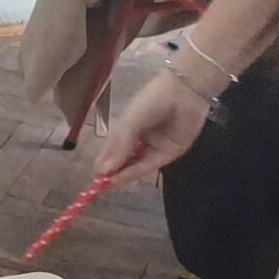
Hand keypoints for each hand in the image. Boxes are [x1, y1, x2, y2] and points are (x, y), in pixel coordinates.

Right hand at [93, 66, 211, 187]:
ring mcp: (154, 147)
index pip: (112, 149)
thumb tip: (104, 170)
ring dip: (121, 175)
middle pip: (123, 159)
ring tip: (107, 186)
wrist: (184, 92)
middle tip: (98, 187)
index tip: (94, 176)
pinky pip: (149, 165)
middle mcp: (139, 139)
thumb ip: (119, 146)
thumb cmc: (152, 100)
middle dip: (111, 172)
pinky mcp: (168, 153)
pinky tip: (121, 179)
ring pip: (135, 165)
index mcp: (128, 127)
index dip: (103, 163)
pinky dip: (134, 173)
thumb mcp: (130, 121)